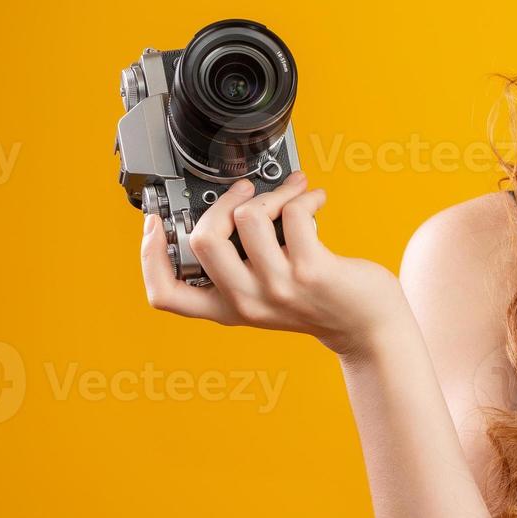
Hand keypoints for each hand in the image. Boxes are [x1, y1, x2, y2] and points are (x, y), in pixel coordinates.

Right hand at [139, 171, 408, 356]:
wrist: (367, 326)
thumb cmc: (319, 302)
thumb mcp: (265, 296)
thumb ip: (240, 266)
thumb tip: (227, 205)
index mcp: (227, 308)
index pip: (164, 294)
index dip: (149, 255)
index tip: (155, 220)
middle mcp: (247, 301)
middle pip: (203, 240)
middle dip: (222, 202)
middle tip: (245, 191)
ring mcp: (278, 287)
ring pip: (248, 217)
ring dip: (273, 193)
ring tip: (291, 192)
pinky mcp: (312, 270)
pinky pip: (292, 213)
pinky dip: (303, 197)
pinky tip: (314, 201)